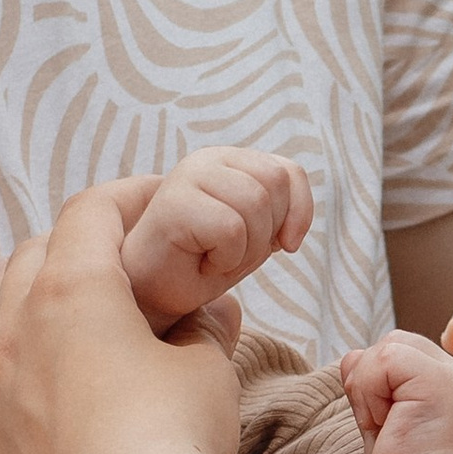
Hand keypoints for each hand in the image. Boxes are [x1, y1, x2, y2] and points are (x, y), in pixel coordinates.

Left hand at [0, 185, 239, 453]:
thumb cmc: (174, 444)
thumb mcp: (208, 371)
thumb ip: (203, 328)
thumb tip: (208, 312)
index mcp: (73, 291)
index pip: (91, 214)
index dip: (125, 199)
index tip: (152, 204)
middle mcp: (12, 328)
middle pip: (29, 257)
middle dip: (70, 248)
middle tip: (109, 262)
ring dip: (13, 300)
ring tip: (44, 310)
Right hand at [121, 148, 314, 342]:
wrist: (152, 294)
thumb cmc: (201, 265)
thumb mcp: (253, 236)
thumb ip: (278, 211)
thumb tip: (295, 219)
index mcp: (230, 162)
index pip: (289, 172)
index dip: (300, 211)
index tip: (287, 246)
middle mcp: (208, 159)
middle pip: (275, 182)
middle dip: (267, 231)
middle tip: (235, 253)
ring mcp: (188, 175)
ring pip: (255, 202)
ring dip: (246, 248)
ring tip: (217, 257)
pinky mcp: (173, 201)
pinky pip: (231, 228)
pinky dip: (226, 258)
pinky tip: (202, 261)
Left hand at [339, 332, 452, 453]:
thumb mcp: (383, 424)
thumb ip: (369, 389)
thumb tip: (350, 355)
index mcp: (446, 386)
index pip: (402, 353)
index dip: (377, 379)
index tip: (383, 422)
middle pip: (394, 341)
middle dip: (370, 378)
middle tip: (379, 423)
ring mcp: (450, 374)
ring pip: (387, 346)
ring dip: (367, 388)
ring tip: (385, 425)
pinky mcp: (437, 379)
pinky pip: (385, 357)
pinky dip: (370, 391)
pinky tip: (386, 422)